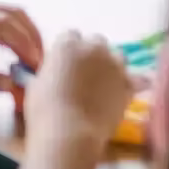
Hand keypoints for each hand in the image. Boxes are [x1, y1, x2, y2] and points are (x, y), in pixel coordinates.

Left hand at [0, 1, 40, 92]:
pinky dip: (13, 30)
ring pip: (8, 12)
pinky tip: (14, 49)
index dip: (26, 43)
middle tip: (41, 62)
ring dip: (25, 32)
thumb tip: (14, 85)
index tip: (36, 65)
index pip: (6, 25)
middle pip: (13, 14)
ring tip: (32, 57)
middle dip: (32, 36)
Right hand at [19, 31, 134, 165]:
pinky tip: (121, 93)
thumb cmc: (45, 111)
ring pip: (117, 56)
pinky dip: (128, 84)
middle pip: (95, 42)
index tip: (62, 64)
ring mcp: (115, 64)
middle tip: (82, 74)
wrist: (70, 133)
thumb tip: (52, 73)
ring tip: (101, 85)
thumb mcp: (35, 87)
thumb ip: (48, 72)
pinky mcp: (128, 83)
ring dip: (110, 65)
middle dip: (90, 54)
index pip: (69, 36)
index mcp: (68, 45)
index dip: (66, 50)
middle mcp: (94, 48)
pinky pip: (133, 79)